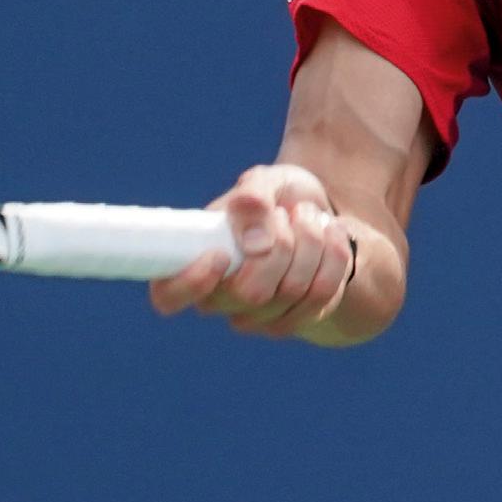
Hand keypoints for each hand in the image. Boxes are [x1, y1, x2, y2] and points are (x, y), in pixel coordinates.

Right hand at [148, 163, 355, 337]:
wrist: (318, 215)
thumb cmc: (277, 198)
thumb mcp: (267, 180)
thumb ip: (255, 194)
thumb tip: (255, 233)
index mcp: (194, 261)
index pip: (168, 296)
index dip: (191, 282)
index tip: (220, 254)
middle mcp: (220, 299)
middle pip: (250, 293)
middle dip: (281, 245)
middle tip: (287, 213)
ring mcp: (257, 317)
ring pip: (291, 292)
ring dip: (311, 242)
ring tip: (310, 217)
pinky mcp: (294, 321)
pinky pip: (321, 296)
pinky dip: (332, 257)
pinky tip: (330, 236)